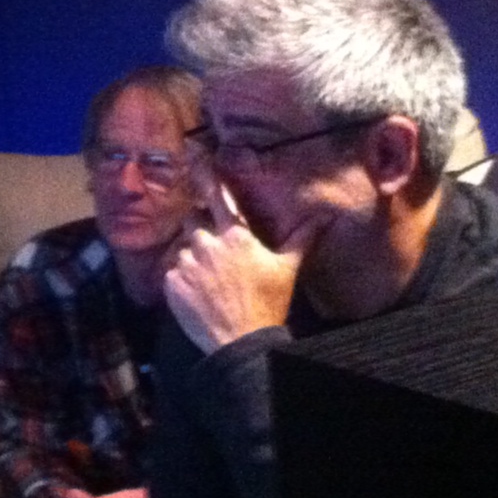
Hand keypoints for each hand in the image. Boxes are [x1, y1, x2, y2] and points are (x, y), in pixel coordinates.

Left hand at [164, 179, 320, 353]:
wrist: (241, 340)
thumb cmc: (268, 301)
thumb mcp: (287, 268)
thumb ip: (302, 238)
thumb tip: (326, 216)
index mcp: (234, 235)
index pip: (217, 196)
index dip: (206, 175)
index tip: (196, 156)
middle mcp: (206, 243)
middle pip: (194, 220)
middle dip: (201, 227)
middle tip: (215, 247)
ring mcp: (185, 262)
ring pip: (183, 246)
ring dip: (193, 255)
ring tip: (210, 277)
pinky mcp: (170, 282)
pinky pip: (172, 270)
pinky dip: (182, 276)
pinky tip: (198, 291)